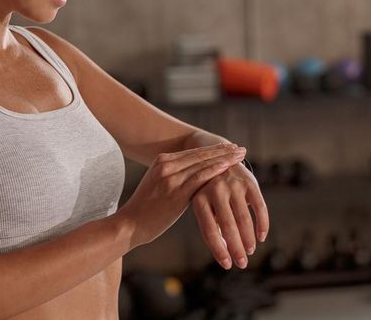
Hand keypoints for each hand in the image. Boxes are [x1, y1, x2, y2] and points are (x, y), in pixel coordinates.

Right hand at [116, 144, 246, 247]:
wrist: (130, 224)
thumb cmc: (146, 210)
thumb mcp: (159, 187)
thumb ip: (175, 179)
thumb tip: (194, 180)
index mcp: (162, 161)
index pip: (193, 152)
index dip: (213, 150)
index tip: (228, 148)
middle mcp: (166, 164)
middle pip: (200, 155)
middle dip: (222, 151)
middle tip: (240, 148)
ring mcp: (171, 177)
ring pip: (203, 164)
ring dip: (224, 159)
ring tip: (239, 156)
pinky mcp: (176, 191)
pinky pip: (200, 178)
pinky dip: (215, 171)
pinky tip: (227, 168)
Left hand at [191, 161, 268, 269]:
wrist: (220, 157)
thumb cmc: (209, 190)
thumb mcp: (204, 204)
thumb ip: (212, 226)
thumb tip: (225, 254)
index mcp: (199, 199)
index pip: (208, 231)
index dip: (218, 250)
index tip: (227, 265)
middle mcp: (215, 191)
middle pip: (227, 227)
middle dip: (236, 248)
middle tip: (242, 264)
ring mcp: (233, 186)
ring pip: (244, 219)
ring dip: (248, 239)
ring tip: (250, 251)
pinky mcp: (250, 182)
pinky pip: (259, 208)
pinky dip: (262, 224)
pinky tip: (261, 237)